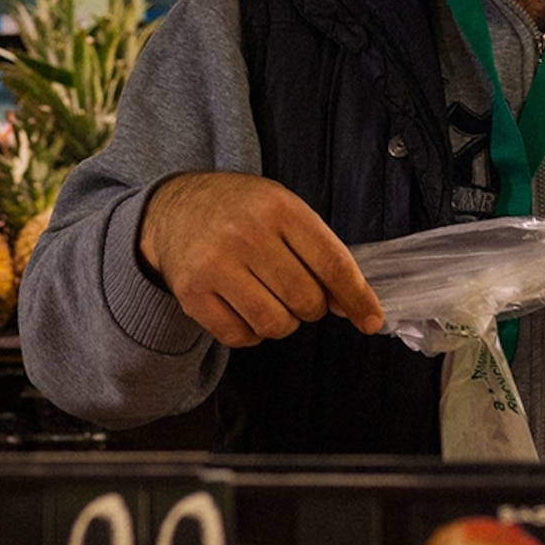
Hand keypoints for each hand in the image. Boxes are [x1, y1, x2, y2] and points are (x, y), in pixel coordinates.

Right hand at [137, 171, 386, 349]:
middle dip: (311, 307)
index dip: (357, 298)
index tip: (370, 320)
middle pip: (306, 301)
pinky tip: (243, 306)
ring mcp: (215, 265)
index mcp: (277, 208)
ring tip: (268, 297)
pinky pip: (241, 337)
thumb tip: (348, 304)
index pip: (332, 264)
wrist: (174, 209)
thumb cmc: (240, 211)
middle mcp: (245, 234)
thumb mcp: (283, 211)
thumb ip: (319, 251)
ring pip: (275, 324)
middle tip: (296, 291)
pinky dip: (251, 331)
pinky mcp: (192, 294)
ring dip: (281, 321)